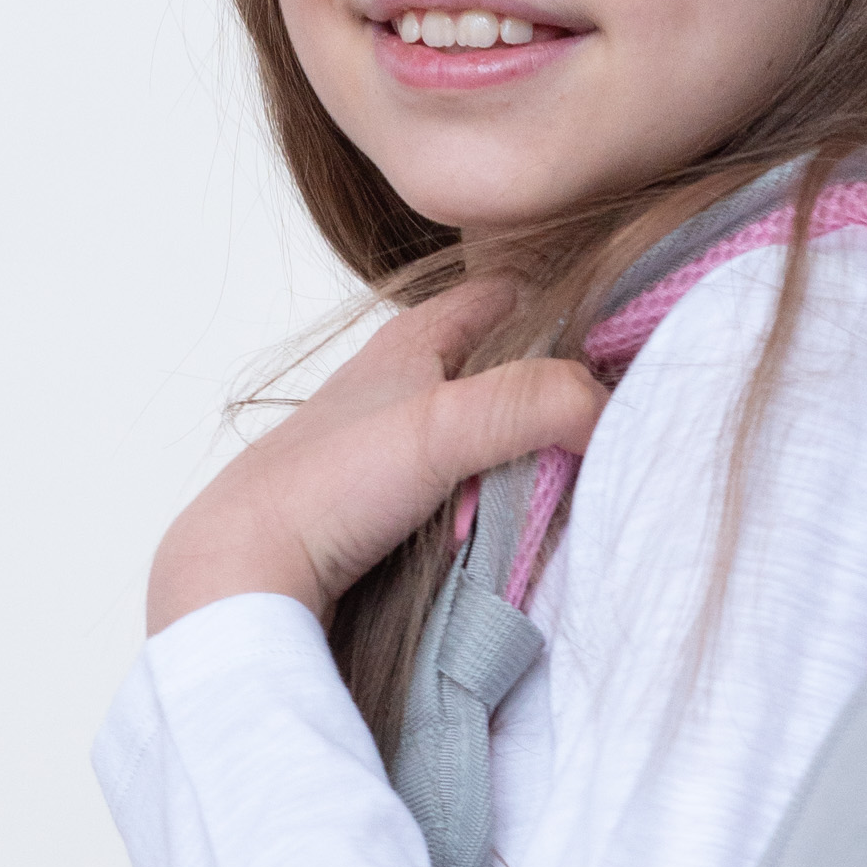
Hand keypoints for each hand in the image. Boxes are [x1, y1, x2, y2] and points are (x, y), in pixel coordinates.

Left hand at [148, 278, 605, 633]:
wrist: (248, 572)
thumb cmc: (327, 484)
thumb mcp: (441, 425)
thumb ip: (533, 403)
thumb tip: (610, 411)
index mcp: (411, 340)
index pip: (506, 293)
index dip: (563, 303)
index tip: (617, 344)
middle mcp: (404, 384)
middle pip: (505, 366)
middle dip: (554, 390)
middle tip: (608, 424)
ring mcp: (396, 448)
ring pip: (488, 433)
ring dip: (527, 456)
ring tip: (572, 482)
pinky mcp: (389, 505)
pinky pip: (468, 490)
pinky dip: (497, 502)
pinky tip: (518, 527)